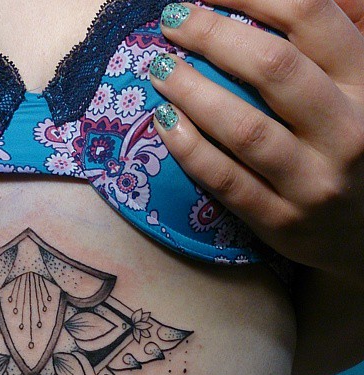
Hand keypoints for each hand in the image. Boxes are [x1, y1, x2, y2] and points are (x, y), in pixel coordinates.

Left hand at [150, 0, 363, 285]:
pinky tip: (163, 123)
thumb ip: (340, 42)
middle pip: (273, 68)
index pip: (312, 17)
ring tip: (159, 70)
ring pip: (245, 129)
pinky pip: (227, 182)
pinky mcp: (282, 222)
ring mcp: (314, 182)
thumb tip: (293, 0)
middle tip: (172, 20)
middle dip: (213, 34)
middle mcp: (348, 131)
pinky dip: (190, 150)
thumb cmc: (356, 148)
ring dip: (192, 92)